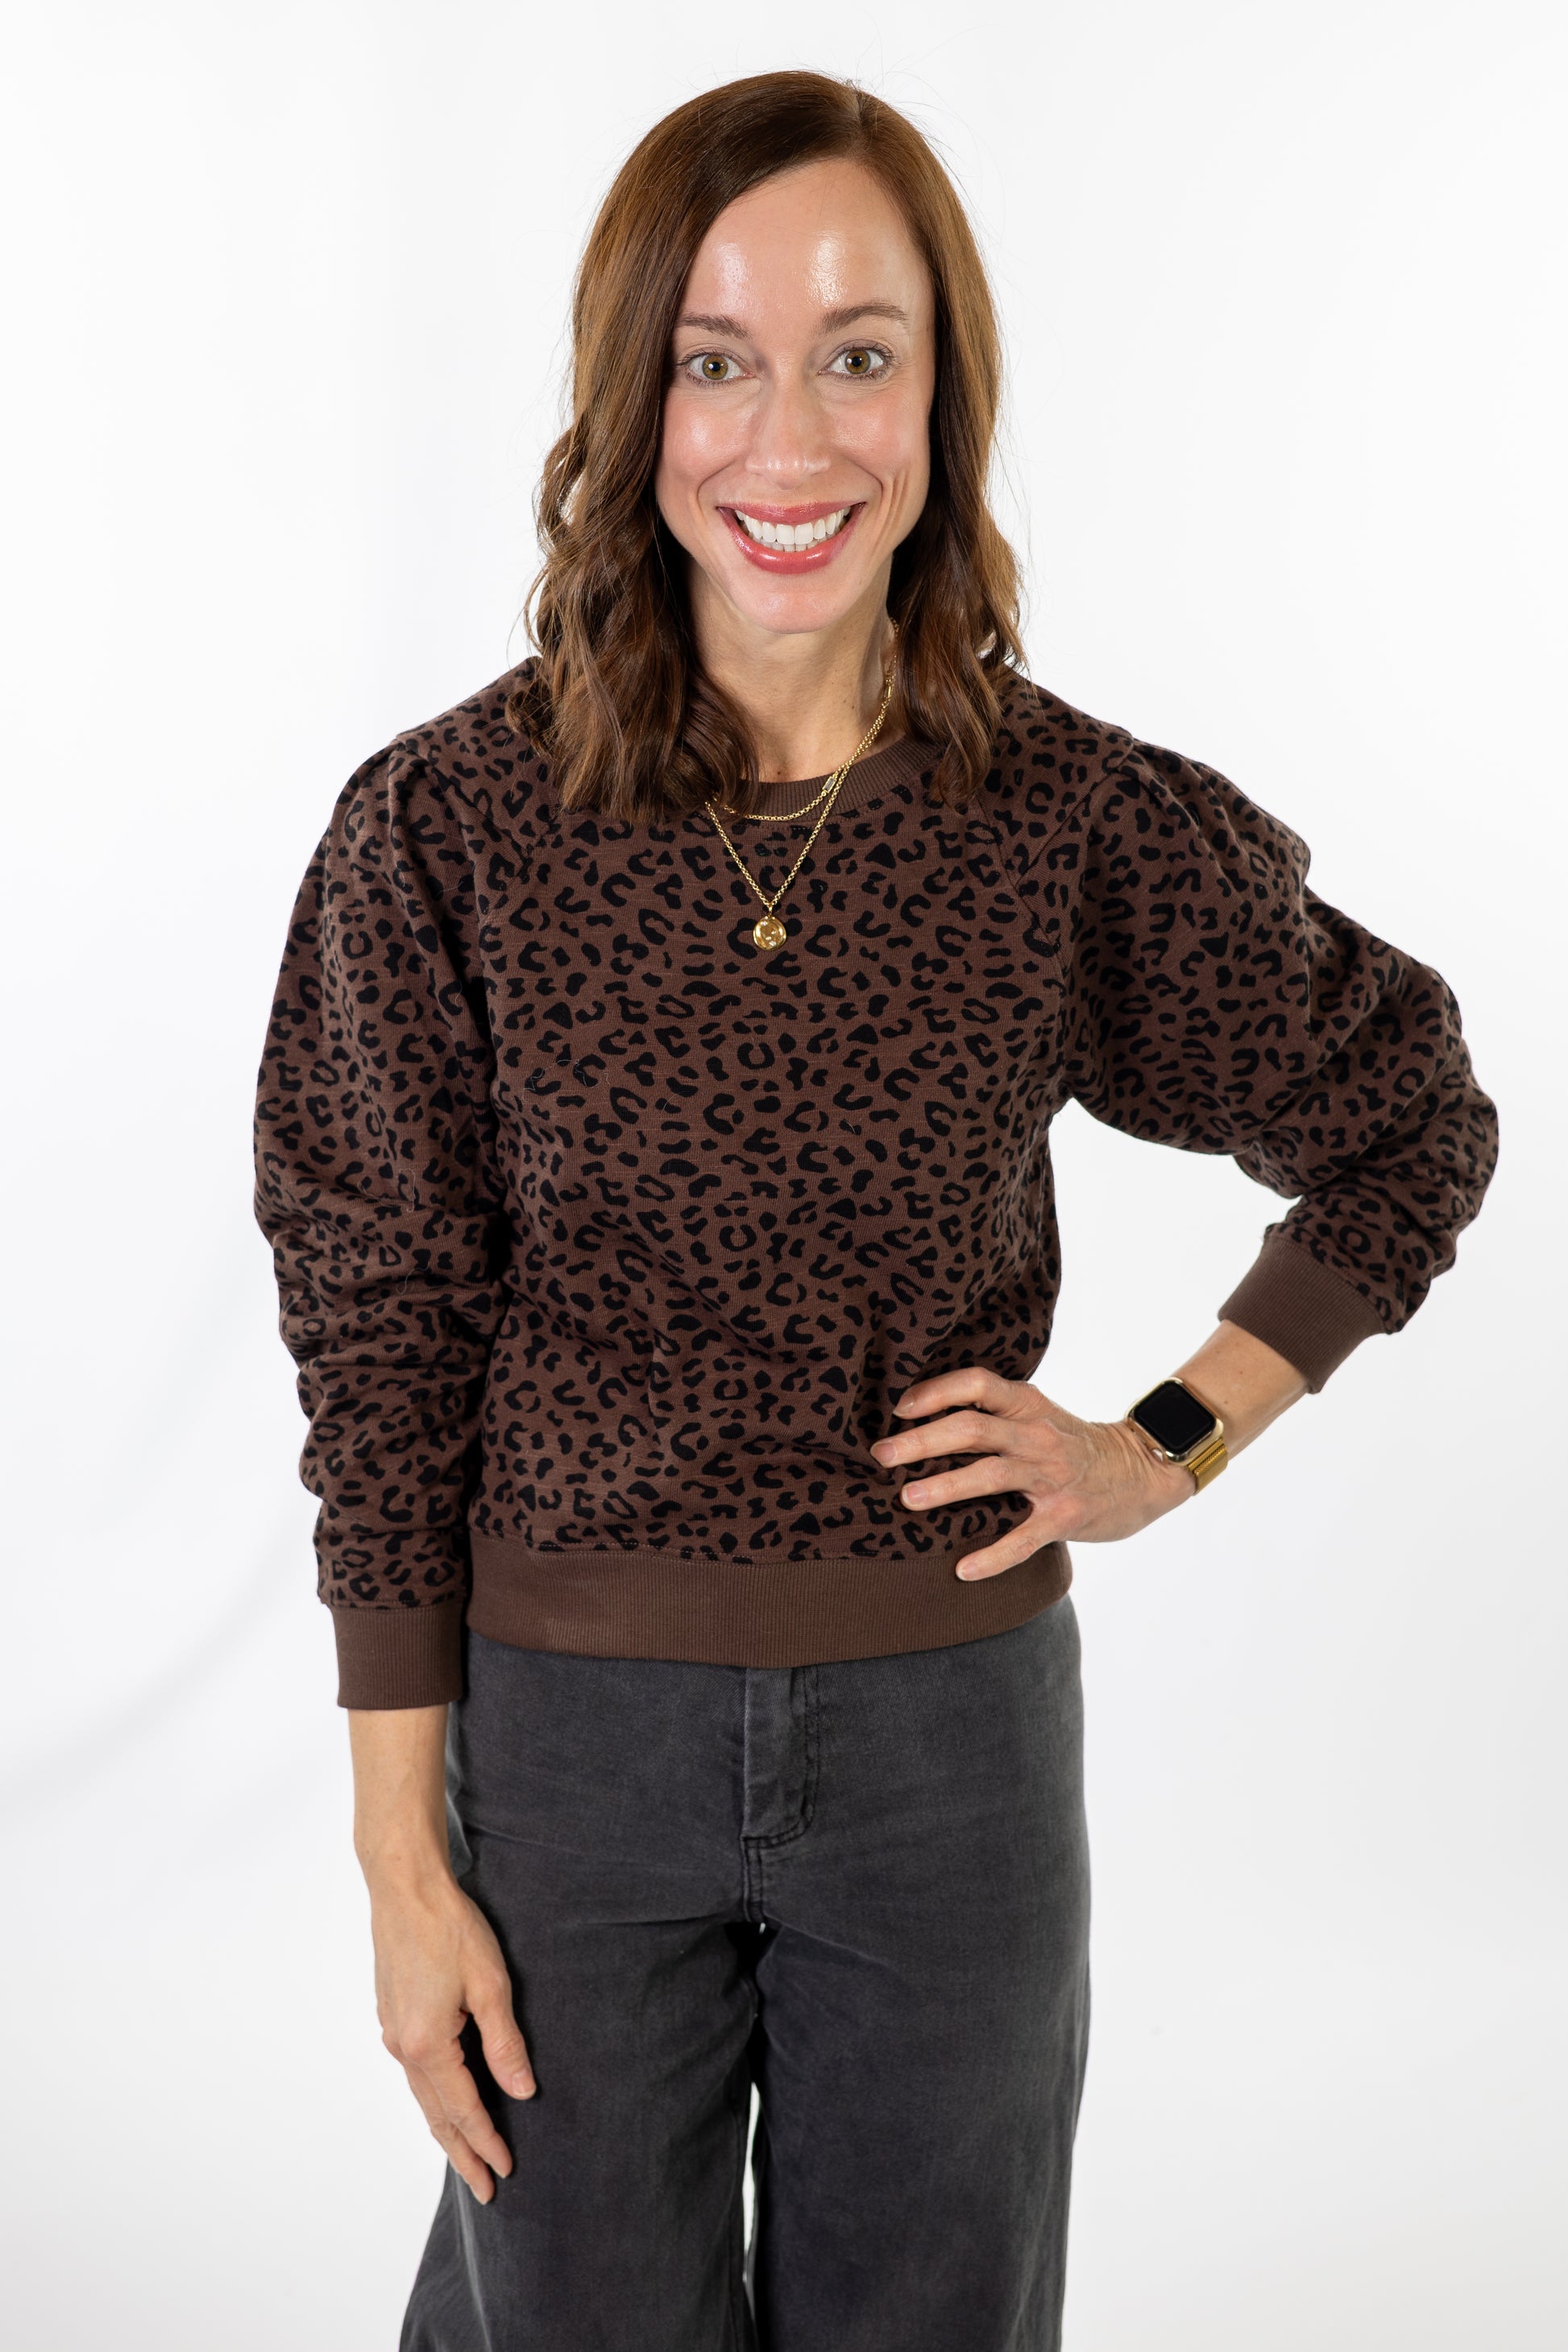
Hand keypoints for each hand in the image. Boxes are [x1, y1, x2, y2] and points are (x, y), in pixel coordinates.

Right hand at [367, 1866, 535, 2203]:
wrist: (404, 1887)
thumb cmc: (449, 1928)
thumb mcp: (490, 1984)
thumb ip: (505, 2043)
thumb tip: (523, 2091)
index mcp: (427, 2045)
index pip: (464, 2110)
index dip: (487, 2142)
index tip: (505, 2171)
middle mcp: (402, 2047)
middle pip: (436, 2116)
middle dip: (462, 2153)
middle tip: (485, 2188)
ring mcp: (392, 2032)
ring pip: (422, 2096)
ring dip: (446, 2128)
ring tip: (467, 2154)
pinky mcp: (391, 2015)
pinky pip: (415, 2072)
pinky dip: (434, 2097)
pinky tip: (447, 2100)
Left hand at [869, 1364, 1195, 1579]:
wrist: (1143, 1472)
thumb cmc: (1074, 1445)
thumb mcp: (1038, 1416)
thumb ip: (994, 1415)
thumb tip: (923, 1420)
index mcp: (1028, 1405)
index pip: (977, 1384)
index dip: (936, 1392)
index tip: (899, 1409)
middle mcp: (1037, 1436)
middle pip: (972, 1428)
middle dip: (922, 1441)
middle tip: (881, 1455)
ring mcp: (1053, 1476)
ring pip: (991, 1475)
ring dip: (946, 1486)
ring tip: (908, 1499)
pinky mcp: (1066, 1516)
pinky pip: (1024, 1538)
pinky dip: (992, 1555)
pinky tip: (963, 1569)